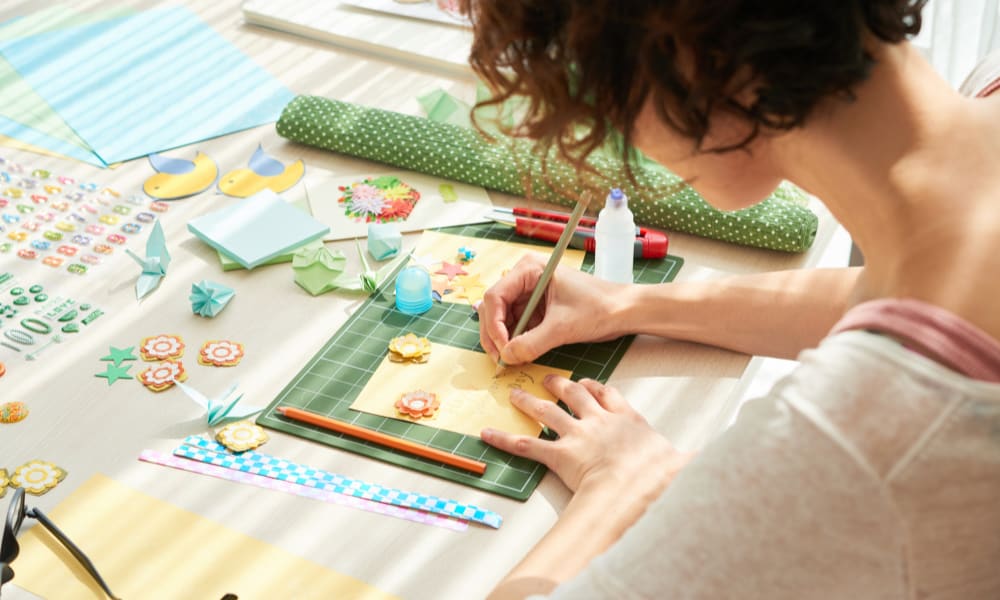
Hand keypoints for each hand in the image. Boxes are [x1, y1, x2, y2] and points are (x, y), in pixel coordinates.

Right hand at [479, 254, 627, 365]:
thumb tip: (507, 357)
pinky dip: (515, 341)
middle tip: (501, 360)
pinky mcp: (537, 308)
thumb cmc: (600, 307)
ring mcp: (530, 293)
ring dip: (504, 340)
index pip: (496, 296)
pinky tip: (518, 354)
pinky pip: (517, 325)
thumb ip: (532, 343)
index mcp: (529, 269)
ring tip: (510, 360)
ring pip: (504, 319)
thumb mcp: (563, 328)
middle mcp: (525, 278)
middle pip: (495, 308)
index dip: (494, 324)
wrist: (624, 312)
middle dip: (496, 335)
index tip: (502, 348)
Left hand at [481, 376, 688, 494]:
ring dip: (529, 402)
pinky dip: (504, 438)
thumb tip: (699, 464)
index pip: (608, 395)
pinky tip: (487, 434)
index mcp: (626, 419)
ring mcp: (577, 434)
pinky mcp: (559, 453)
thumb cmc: (660, 474)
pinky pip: (526, 444)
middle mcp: (599, 420)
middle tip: (547, 378)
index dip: (596, 389)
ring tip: (514, 395)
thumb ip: (683, 461)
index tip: (587, 383)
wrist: (638, 483)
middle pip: (575, 395)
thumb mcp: (678, 463)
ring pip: (547, 411)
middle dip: (559, 385)